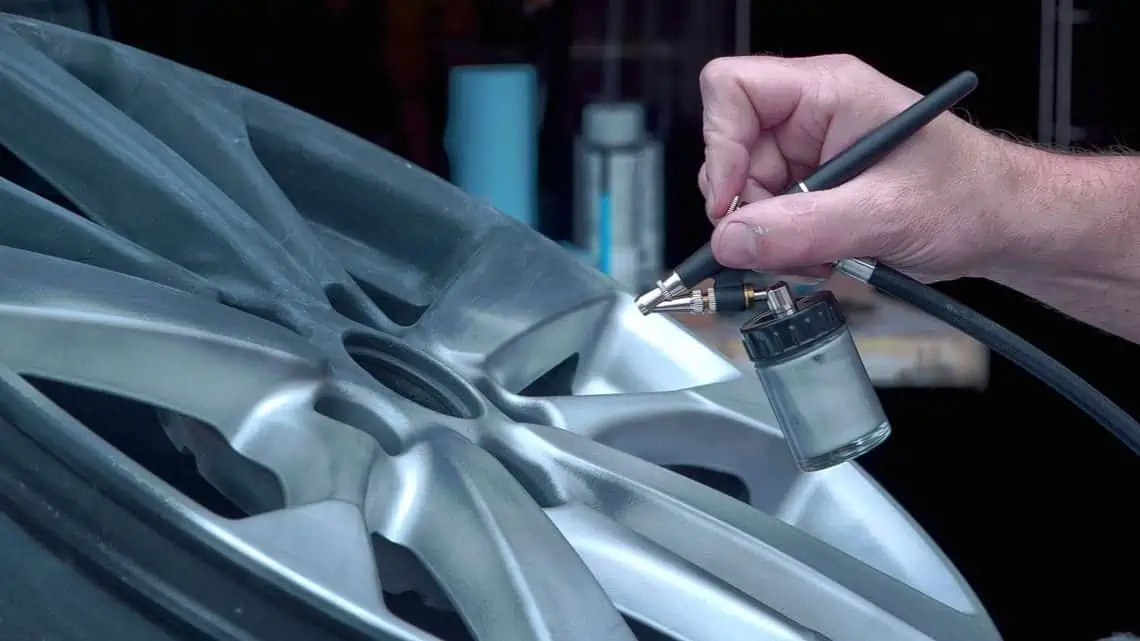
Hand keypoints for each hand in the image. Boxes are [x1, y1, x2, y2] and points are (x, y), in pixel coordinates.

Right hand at [698, 54, 1027, 281]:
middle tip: (783, 242)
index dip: (721, 144)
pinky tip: (824, 256)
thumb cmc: (971, 197)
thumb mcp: (883, 215)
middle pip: (731, 153)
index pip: (732, 89)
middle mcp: (811, 117)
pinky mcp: (812, 190)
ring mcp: (808, 155)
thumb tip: (730, 239)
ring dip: (771, 237)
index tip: (731, 202)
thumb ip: (801, 228)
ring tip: (820, 254)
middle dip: (751, 209)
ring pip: (746, 195)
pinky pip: (768, 221)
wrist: (1002, 228)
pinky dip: (786, 249)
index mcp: (828, 91)